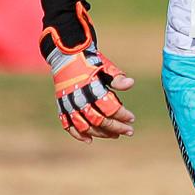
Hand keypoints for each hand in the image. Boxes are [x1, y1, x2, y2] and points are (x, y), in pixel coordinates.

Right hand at [41, 2, 134, 141]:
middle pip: (99, 120)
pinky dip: (77, 134)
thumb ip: (117, 77)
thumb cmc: (90, 61)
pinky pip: (68, 125)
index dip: (122, 115)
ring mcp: (69, 103)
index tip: (132, 118)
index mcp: (91, 87)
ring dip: (101, 133)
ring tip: (114, 136)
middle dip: (115, 127)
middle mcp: (79, 97)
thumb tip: (130, 84)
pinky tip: (89, 140)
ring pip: (85, 125)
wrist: (66, 55)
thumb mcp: (106, 66)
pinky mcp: (62, 106)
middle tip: (129, 131)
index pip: (110, 107)